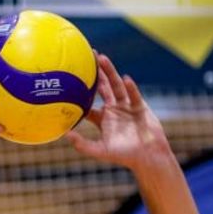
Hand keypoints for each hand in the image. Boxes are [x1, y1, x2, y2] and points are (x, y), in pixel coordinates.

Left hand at [65, 54, 173, 173]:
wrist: (147, 156)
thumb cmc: (124, 156)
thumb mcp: (100, 151)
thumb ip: (82, 144)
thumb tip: (64, 135)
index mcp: (103, 119)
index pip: (88, 103)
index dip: (79, 93)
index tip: (70, 80)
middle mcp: (114, 109)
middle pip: (102, 87)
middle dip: (95, 73)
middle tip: (87, 57)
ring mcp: (127, 106)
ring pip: (117, 85)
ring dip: (110, 72)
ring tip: (102, 58)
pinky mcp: (140, 106)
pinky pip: (134, 94)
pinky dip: (130, 87)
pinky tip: (126, 79)